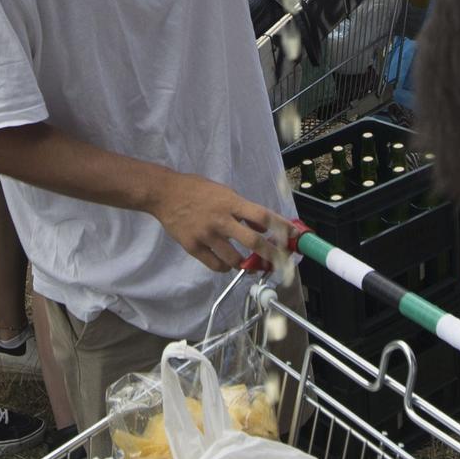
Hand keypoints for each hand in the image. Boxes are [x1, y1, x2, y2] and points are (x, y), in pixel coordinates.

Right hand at [148, 172, 288, 273]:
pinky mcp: (193, 247)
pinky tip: (228, 264)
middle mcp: (221, 220)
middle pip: (253, 242)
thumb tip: (263, 226)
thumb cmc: (197, 190)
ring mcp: (206, 235)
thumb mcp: (225, 192)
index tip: (294, 237)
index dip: (281, 227)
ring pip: (234, 260)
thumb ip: (243, 209)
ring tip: (251, 265)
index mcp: (231, 202)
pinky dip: (226, 268)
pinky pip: (216, 265)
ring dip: (247, 265)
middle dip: (271, 255)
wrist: (165, 194)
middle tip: (280, 263)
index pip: (263, 215)